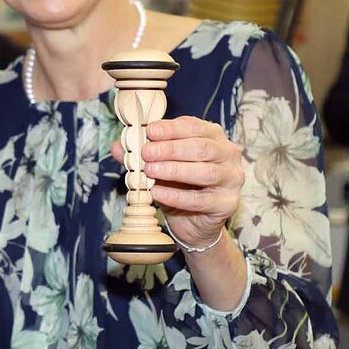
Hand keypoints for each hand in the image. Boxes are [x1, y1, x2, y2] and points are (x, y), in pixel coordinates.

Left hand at [111, 116, 243, 248]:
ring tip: (150, 170)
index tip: (149, 131)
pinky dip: (176, 196)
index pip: (194, 126)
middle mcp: (228, 154)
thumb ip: (141, 155)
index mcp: (214, 136)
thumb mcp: (159, 166)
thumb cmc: (179, 186)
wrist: (193, 222)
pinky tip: (157, 193)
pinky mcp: (228, 203)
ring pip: (204, 172)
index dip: (170, 128)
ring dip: (174, 170)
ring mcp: (232, 179)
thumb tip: (117, 147)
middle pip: (201, 147)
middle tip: (146, 153)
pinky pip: (200, 199)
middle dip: (171, 149)